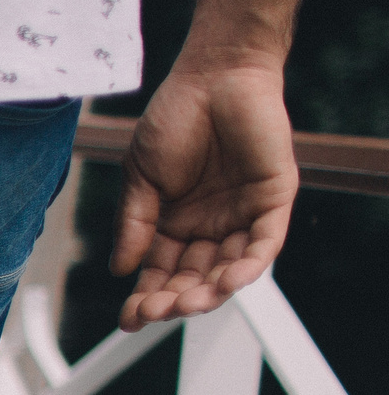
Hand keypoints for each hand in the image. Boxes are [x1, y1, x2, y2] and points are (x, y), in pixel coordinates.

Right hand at [111, 58, 297, 331]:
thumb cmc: (176, 117)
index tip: (129, 319)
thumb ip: (133, 223)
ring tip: (187, 305)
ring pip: (228, 268)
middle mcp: (209, 225)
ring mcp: (242, 215)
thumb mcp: (140, 177)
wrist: (216, 75)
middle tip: (155, 312)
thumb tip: (121, 268)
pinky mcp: (272, 201)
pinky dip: (249, 266)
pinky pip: (264, 243)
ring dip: (210, 291)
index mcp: (174, 221)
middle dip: (174, 299)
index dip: (146, 296)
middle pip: (193, 277)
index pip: (161, 270)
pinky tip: (229, 281)